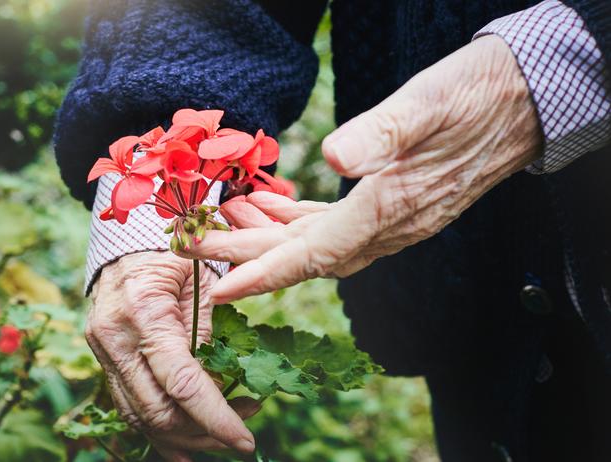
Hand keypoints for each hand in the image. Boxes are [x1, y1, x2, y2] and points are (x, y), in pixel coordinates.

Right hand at [86, 251, 257, 460]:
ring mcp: (102, 352)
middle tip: (242, 432)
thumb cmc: (174, 254)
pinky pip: (128, 407)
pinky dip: (158, 430)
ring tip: (221, 437)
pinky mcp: (103, 360)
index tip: (245, 440)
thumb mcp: (201, 283)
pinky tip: (184, 447)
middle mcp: (115, 339)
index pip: (183, 385)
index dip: (216, 419)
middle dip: (204, 434)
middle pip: (158, 412)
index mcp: (144, 314)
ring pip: (140, 418)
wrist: (127, 239)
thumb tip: (221, 388)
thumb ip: (208, 335)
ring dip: (184, 437)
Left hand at [183, 35, 541, 302]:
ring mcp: (391, 219)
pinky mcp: (392, 203)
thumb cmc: (473, 97)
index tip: (218, 288)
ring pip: (316, 244)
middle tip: (195, 246)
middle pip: (303, 255)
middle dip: (247, 255)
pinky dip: (298, 222)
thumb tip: (333, 156)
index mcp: (388, 208)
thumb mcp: (426, 103)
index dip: (261, 273)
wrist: (522, 103)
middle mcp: (388, 226)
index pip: (312, 255)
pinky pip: (335, 225)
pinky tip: (272, 207)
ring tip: (223, 222)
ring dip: (268, 239)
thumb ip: (381, 133)